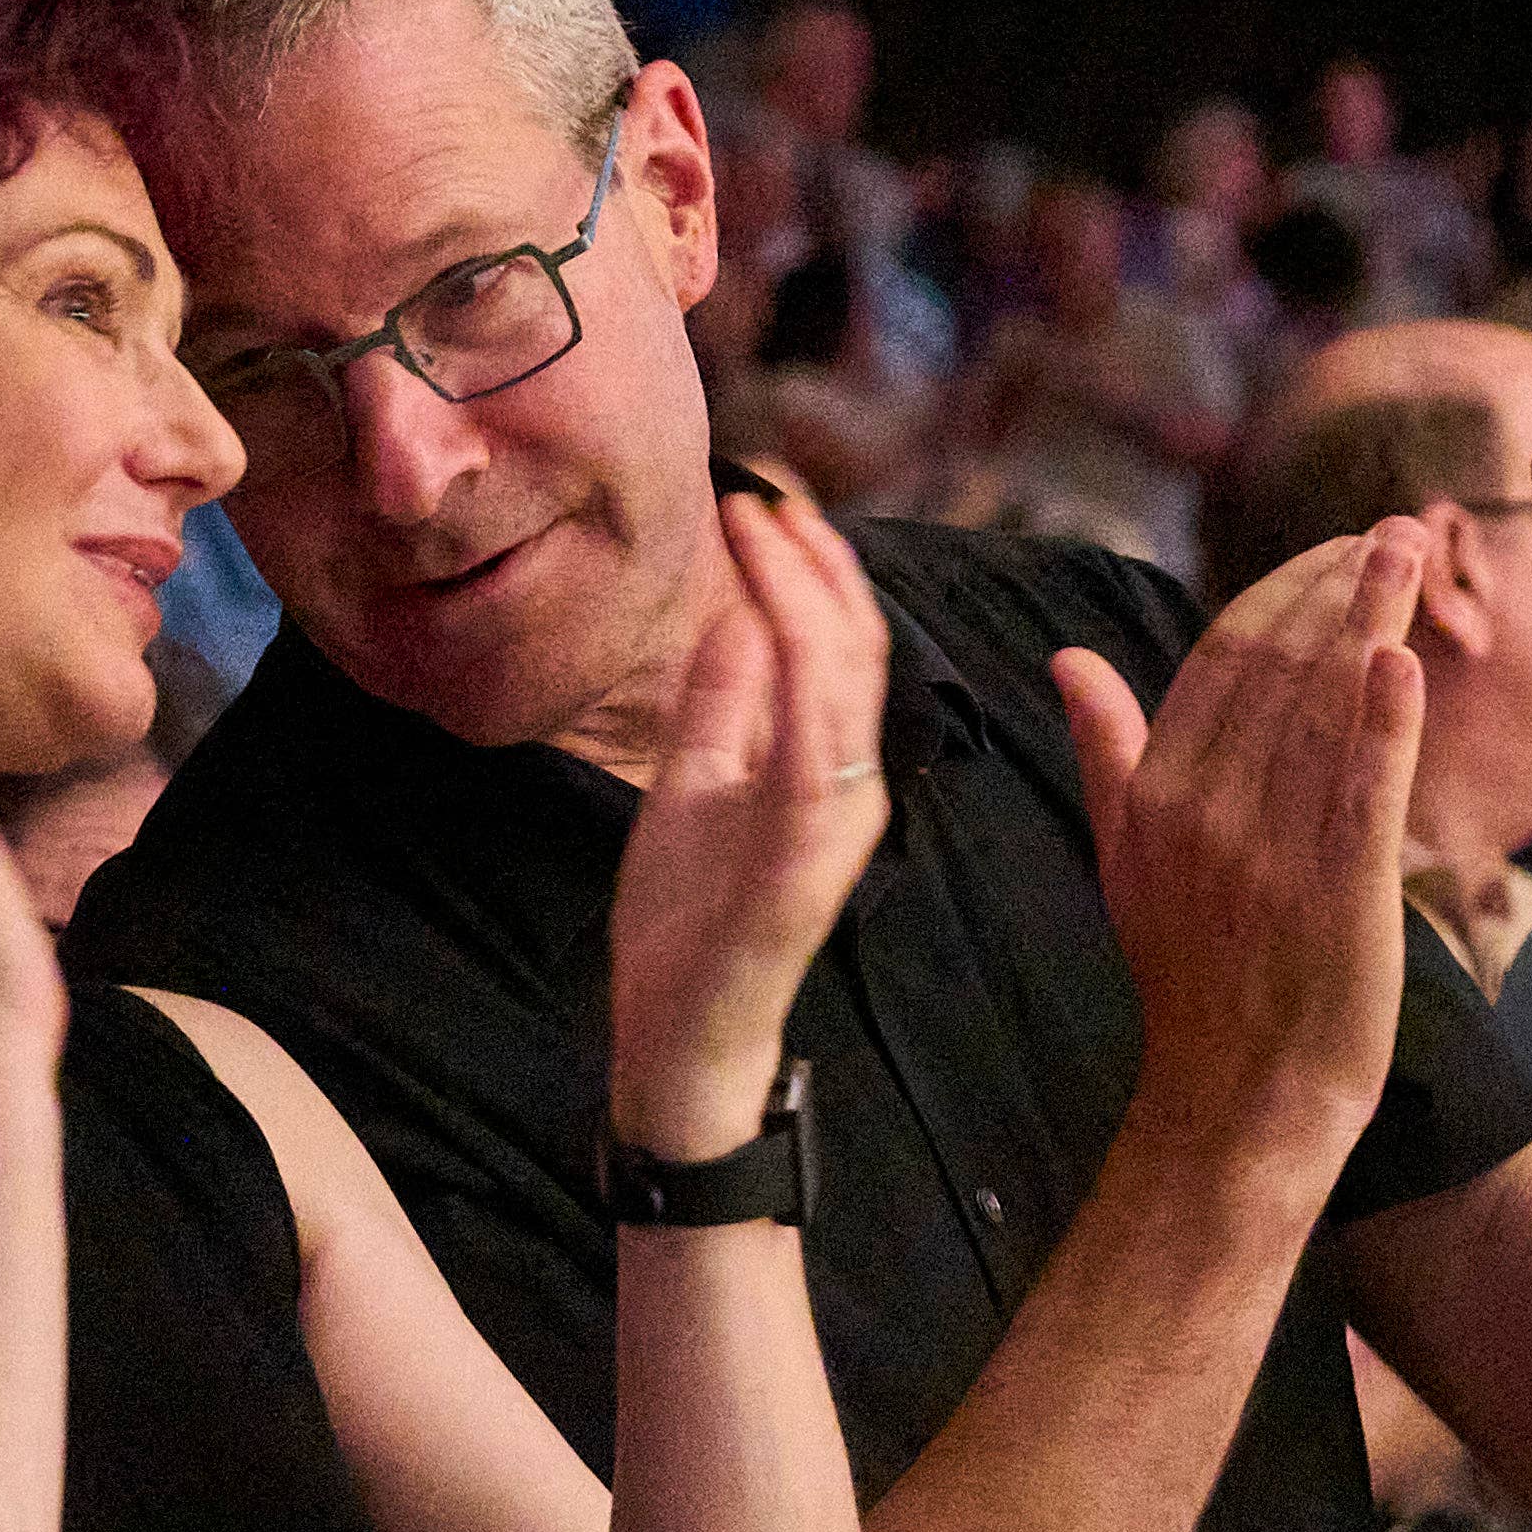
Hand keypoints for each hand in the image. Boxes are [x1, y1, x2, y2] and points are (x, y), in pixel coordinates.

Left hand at [611, 486, 895, 1154]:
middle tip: (762, 489)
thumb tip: (737, 608)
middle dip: (812, 560)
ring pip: (843, 684)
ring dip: (804, 595)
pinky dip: (796, 675)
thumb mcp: (693, 783)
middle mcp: (849, 788)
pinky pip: (812, 755)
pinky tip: (761, 612)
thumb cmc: (688, 923)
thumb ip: (721, 702)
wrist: (679, 1042)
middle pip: (853, 646)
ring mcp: (832, 827)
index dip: (809, 566)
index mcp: (825, 766)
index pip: (836, 645)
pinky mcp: (802, 867)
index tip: (759, 499)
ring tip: (759, 529)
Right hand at [1068, 515, 1439, 1177]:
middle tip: (1397, 528)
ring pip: (1323, 712)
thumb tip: (1068, 658)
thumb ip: (1107, 753)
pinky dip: (1382, 726)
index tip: (1335, 546)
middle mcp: (1207, 815)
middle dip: (1336, 586)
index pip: (1221, 660)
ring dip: (1371, 619)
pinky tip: (1404, 662)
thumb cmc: (1192, 983)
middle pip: (1277, 668)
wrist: (1239, 1105)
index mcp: (1158, 797)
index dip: (1282, 591)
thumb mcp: (1127, 863)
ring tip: (1411, 553)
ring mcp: (1272, 857)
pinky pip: (1361, 795)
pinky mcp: (1339, 898)